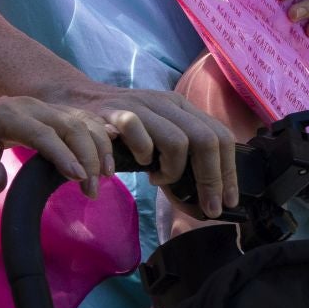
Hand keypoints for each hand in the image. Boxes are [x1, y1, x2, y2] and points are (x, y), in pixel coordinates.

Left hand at [0, 86, 113, 194]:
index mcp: (6, 114)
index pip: (42, 133)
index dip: (62, 154)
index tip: (78, 178)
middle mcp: (29, 106)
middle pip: (70, 124)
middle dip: (88, 155)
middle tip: (92, 190)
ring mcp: (41, 106)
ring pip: (80, 120)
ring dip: (97, 146)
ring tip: (104, 177)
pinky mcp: (48, 112)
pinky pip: (79, 119)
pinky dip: (97, 135)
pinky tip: (110, 152)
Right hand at [30, 79, 238, 218]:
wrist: (80, 100)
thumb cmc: (123, 130)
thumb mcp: (158, 137)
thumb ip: (180, 160)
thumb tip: (204, 200)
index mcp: (184, 108)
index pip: (221, 136)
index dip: (229, 171)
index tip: (229, 201)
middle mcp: (169, 103)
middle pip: (207, 139)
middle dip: (212, 179)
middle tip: (208, 207)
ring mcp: (145, 105)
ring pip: (179, 141)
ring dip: (174, 171)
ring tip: (159, 180)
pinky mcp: (119, 111)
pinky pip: (141, 136)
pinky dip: (145, 157)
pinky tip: (140, 165)